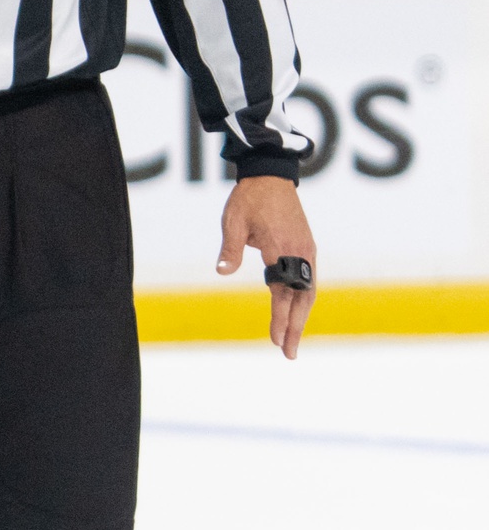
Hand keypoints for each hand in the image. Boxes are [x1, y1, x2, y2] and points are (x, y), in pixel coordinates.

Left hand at [217, 173, 316, 358]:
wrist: (271, 176)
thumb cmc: (249, 199)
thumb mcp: (233, 222)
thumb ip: (230, 248)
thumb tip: (222, 272)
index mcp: (282, 248)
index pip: (283, 293)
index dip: (281, 318)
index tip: (276, 341)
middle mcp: (301, 252)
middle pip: (302, 298)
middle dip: (295, 327)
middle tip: (288, 353)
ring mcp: (306, 250)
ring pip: (308, 291)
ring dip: (300, 316)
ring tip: (292, 339)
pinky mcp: (306, 246)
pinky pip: (307, 280)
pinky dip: (302, 300)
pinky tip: (295, 312)